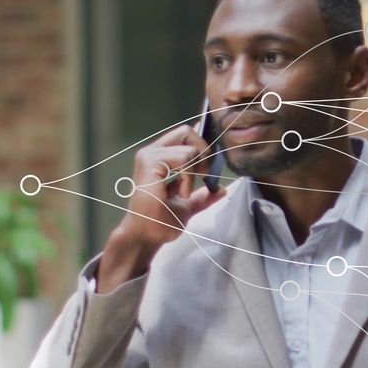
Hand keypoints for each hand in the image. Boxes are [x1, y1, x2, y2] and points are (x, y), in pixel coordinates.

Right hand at [96, 124, 226, 292]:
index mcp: (158, 158)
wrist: (146, 235)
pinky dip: (188, 178)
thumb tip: (221, 190)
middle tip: (202, 176)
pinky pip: (184, 159)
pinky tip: (179, 194)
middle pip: (187, 131)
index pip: (183, 134)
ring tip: (184, 191)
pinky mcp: (150, 163)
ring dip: (194, 172)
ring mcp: (149, 156)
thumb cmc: (160, 222)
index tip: (209, 159)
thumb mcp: (188, 206)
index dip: (201, 139)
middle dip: (203, 152)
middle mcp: (151, 152)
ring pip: (189, 148)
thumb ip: (202, 195)